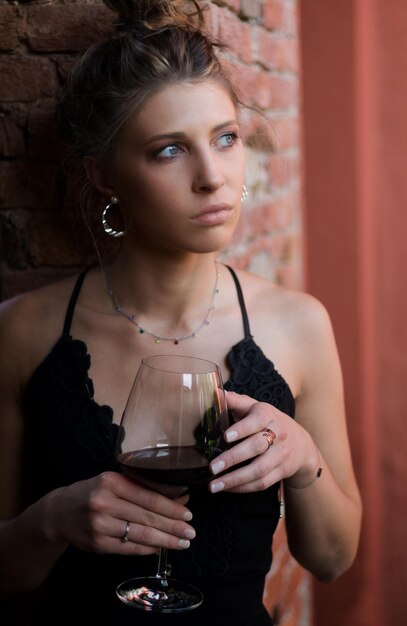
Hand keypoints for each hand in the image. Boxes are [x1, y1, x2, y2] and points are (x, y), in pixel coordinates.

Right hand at [46, 471, 195, 555]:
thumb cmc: (93, 492)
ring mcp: (99, 525)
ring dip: (165, 540)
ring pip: (139, 534)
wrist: (59, 512)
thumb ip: (142, 487)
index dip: (170, 507)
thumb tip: (178, 496)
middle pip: (146, 517)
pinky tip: (160, 547)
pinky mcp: (97, 544)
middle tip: (191, 532)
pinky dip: (147, 548)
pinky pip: (128, 548)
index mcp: (111, 482)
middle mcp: (104, 503)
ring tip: (182, 542)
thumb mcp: (113, 482)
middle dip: (173, 526)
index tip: (188, 513)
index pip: (148, 496)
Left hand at [208, 391, 319, 492]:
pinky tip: (227, 488)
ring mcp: (282, 455)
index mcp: (268, 415)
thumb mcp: (255, 407)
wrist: (300, 442)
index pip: (256, 421)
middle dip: (233, 458)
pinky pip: (263, 483)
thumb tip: (214, 393)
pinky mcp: (283, 472)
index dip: (242, 429)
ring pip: (259, 470)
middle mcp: (279, 434)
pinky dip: (243, 488)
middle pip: (257, 447)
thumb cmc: (268, 421)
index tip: (225, 437)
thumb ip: (234, 401)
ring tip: (214, 486)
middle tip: (212, 467)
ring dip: (236, 479)